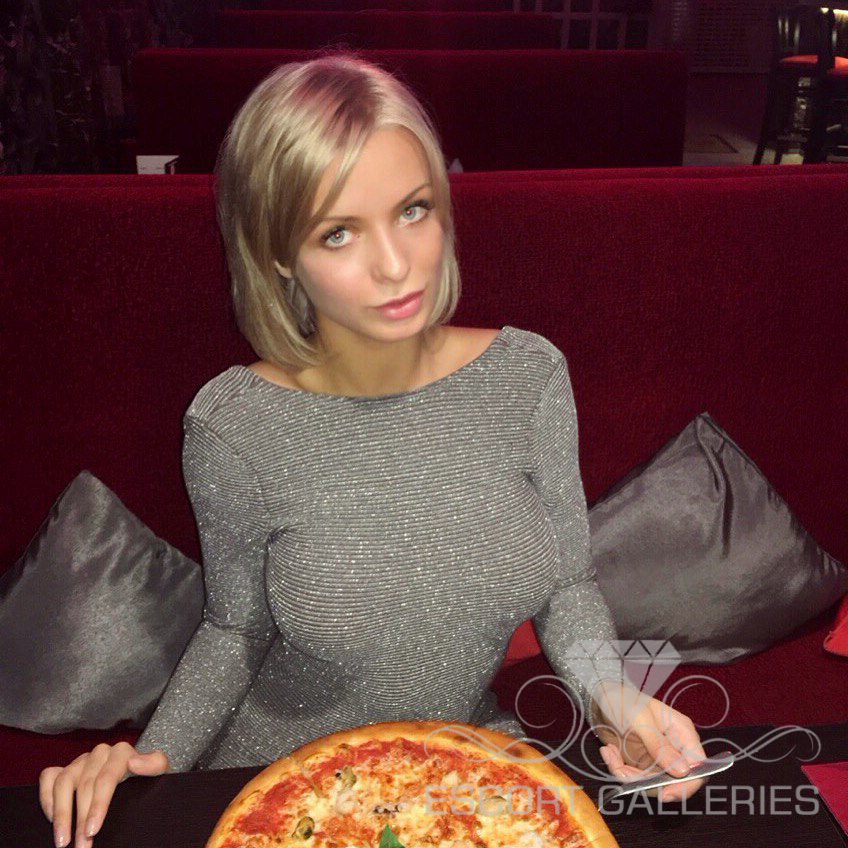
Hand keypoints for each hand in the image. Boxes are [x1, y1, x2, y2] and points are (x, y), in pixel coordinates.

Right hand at [39, 742, 168, 847]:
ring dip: (61, 815)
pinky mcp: (65, 767)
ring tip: (62, 841)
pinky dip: (47, 799)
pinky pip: (49, 778)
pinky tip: (51, 820)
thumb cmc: (146, 779)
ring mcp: (81, 760)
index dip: (98, 805)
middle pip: (84, 786)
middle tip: (81, 846)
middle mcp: (100, 754)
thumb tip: (134, 763)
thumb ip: (154, 764)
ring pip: (63, 782)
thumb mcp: (159, 773)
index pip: (106, 778)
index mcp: (122, 752)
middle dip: (80, 820)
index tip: (92, 830)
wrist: (139, 778)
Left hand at [590, 681, 706, 802]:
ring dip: (627, 775)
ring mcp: (659, 758)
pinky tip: (608, 751)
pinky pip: (635, 779)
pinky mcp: (642, 765)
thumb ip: (659, 745)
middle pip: (674, 782)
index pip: (698, 768)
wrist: (602, 698)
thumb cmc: (624, 700)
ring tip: (610, 752)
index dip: (687, 785)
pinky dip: (619, 770)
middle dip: (646, 782)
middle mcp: (675, 749)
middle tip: (622, 770)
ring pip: (651, 784)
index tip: (664, 793)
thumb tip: (683, 771)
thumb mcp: (640, 720)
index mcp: (682, 733)